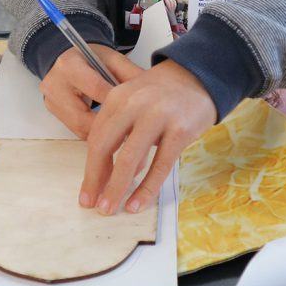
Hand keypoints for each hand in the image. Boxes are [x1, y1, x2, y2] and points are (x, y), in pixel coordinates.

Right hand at [40, 45, 142, 138]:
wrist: (66, 56)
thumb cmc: (90, 57)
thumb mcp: (111, 58)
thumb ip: (129, 73)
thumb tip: (153, 92)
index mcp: (69, 65)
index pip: (95, 87)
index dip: (117, 102)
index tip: (137, 113)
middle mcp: (55, 85)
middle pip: (83, 117)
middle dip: (110, 127)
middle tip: (133, 132)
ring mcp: (52, 102)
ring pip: (80, 129)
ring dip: (103, 135)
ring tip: (125, 136)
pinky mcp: (54, 113)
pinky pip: (77, 131)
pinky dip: (96, 134)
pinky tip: (112, 134)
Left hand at [80, 60, 215, 214]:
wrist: (199, 76)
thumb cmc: (163, 93)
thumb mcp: (135, 103)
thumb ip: (123, 134)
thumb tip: (116, 175)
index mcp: (118, 97)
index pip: (96, 137)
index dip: (89, 167)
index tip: (87, 190)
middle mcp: (134, 104)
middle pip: (105, 147)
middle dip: (95, 179)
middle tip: (92, 204)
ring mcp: (157, 117)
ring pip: (130, 159)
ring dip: (116, 188)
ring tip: (108, 208)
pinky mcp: (180, 130)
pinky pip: (159, 166)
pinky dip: (146, 189)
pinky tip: (137, 204)